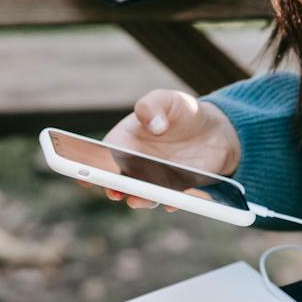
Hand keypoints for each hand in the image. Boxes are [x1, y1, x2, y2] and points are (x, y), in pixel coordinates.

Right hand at [96, 89, 241, 211]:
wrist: (218, 130)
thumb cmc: (184, 112)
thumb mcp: (168, 99)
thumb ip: (153, 105)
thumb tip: (153, 125)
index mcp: (125, 140)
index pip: (101, 155)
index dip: (89, 166)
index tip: (84, 176)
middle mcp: (136, 163)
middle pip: (118, 180)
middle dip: (114, 188)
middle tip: (115, 192)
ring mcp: (155, 179)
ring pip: (142, 194)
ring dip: (140, 200)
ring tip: (140, 200)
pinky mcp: (174, 190)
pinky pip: (168, 200)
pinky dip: (169, 202)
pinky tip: (173, 201)